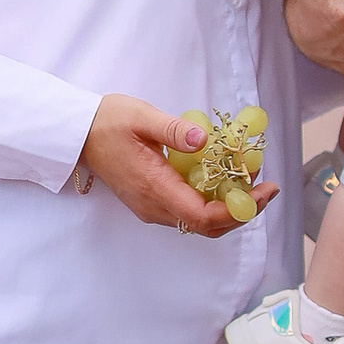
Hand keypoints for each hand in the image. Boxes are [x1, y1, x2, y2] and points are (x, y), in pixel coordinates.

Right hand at [77, 94, 277, 237]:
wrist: (78, 135)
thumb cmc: (108, 122)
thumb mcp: (141, 116)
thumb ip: (173, 130)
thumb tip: (204, 140)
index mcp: (155, 188)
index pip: (205, 217)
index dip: (240, 209)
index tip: (263, 190)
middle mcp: (155, 207)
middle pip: (208, 226)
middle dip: (242, 210)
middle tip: (265, 186)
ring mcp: (152, 208)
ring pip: (199, 223)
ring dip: (228, 207)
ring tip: (248, 179)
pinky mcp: (151, 203)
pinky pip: (188, 213)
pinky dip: (212, 203)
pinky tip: (222, 179)